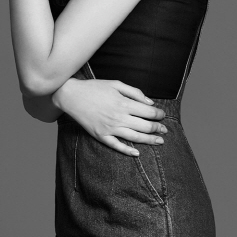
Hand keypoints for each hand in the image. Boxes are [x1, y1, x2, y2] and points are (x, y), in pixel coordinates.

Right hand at [53, 79, 168, 155]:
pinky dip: (128, 151)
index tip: (163, 115)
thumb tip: (150, 102)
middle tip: (165, 130)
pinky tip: (137, 153)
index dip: (159, 114)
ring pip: (135, 137)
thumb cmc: (95, 88)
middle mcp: (119, 117)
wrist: (71, 96)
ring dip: (149, 140)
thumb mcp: (116, 84)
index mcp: (124, 103)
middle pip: (145, 126)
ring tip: (159, 141)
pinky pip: (117, 146)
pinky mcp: (101, 136)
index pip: (148, 112)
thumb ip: (134, 92)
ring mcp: (110, 128)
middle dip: (158, 128)